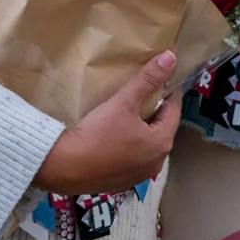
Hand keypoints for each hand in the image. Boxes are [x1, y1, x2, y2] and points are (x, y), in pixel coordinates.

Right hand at [34, 52, 181, 195]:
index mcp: (162, 143)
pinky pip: (132, 157)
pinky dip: (129, 145)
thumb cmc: (98, 133)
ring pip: (147, 144)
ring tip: (128, 112)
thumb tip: (170, 58)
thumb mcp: (124, 103)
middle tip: (143, 92)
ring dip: (142, 129)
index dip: (169, 92)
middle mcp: (156, 162)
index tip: (163, 77)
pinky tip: (115, 135)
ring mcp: (139, 175)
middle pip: (161, 128)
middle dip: (155, 110)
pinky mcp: (122, 182)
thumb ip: (148, 80)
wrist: (65, 167)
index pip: (174, 110)